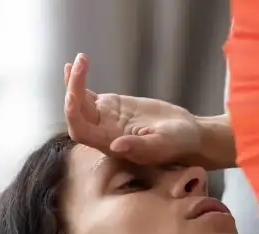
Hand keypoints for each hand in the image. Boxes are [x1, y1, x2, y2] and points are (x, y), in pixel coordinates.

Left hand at [63, 53, 203, 165]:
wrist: (186, 134)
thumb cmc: (177, 143)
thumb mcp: (162, 144)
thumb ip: (139, 147)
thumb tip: (115, 146)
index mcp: (110, 144)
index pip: (81, 130)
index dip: (73, 113)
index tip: (74, 93)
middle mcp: (102, 132)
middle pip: (76, 113)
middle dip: (72, 90)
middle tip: (79, 65)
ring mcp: (105, 118)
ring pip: (80, 102)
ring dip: (74, 82)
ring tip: (79, 61)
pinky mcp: (111, 106)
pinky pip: (88, 95)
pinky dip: (79, 82)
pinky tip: (75, 66)